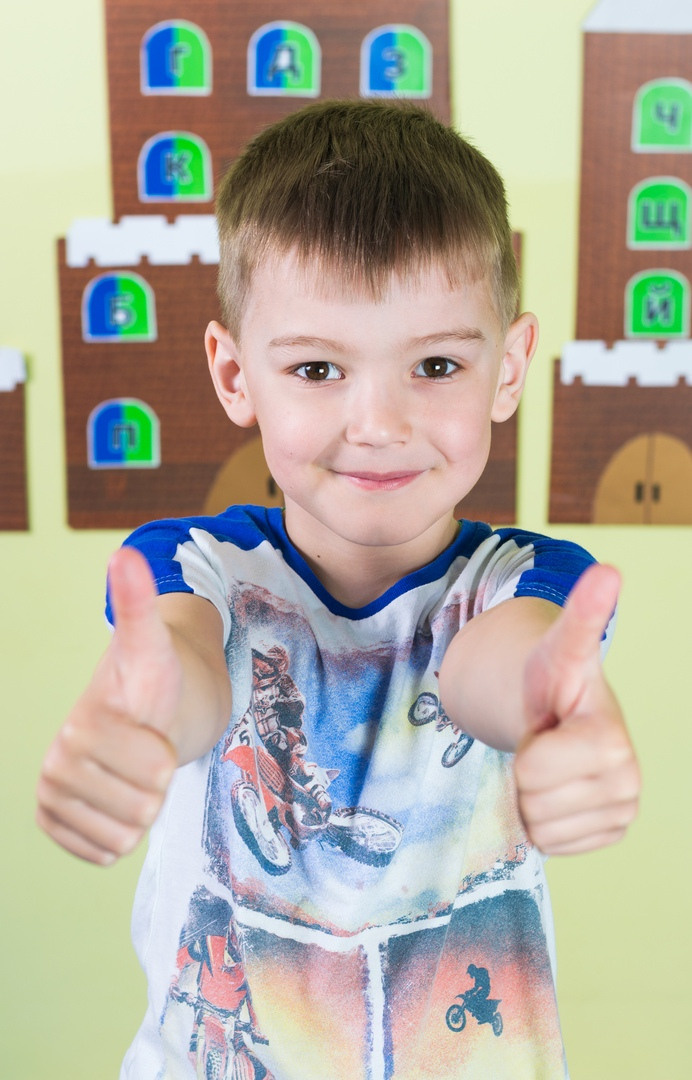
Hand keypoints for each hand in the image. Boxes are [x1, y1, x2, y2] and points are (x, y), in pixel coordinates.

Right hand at [36, 547, 180, 864]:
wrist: (144, 713)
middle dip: (155, 783)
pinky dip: (120, 834)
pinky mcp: (57, 827)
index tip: (150, 727)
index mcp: (78, 729)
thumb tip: (125, 554)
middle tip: (145, 751)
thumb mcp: (152, 645)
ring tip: (134, 773)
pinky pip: (103, 854)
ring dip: (142, 809)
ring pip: (125, 835)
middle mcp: (55, 768)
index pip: (152, 770)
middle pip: (141, 809)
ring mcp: (53, 799)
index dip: (166, 752)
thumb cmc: (153, 681)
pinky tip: (117, 800)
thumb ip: (137, 606)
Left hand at [515, 564, 639, 854]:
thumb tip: (607, 571)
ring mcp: (620, 813)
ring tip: (550, 763)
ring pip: (539, 827)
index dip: (526, 746)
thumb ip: (581, 615)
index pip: (532, 769)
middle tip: (545, 743)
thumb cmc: (554, 678)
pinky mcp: (607, 835)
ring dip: (532, 796)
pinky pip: (550, 844)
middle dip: (526, 772)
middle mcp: (627, 783)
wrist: (562, 711)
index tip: (546, 724)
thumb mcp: (559, 646)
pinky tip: (556, 787)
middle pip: (533, 801)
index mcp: (612, 741)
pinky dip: (542, 820)